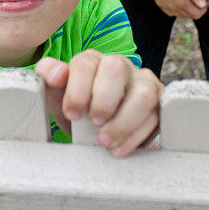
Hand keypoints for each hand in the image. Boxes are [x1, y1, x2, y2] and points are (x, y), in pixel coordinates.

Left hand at [35, 50, 162, 156]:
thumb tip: (57, 73)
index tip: (72, 113)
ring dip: (124, 122)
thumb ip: (48, 76)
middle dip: (103, 99)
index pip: (86, 62)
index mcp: (93, 59)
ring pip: (143, 94)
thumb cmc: (77, 106)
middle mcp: (121, 65)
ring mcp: (143, 82)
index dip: (77, 89)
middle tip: (93, 123)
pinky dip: (137, 137)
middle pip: (117, 68)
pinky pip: (157, 116)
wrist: (97, 129)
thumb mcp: (57, 94)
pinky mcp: (160, 103)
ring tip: (106, 142)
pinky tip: (120, 149)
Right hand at [146, 0, 207, 18]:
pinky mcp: (160, 4)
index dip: (202, 10)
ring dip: (186, 10)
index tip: (203, 1)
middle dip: (195, 10)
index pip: (197, 15)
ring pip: (180, 15)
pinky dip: (176, 9)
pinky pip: (171, 12)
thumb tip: (204, 5)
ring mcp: (166, 7)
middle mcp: (173, 8)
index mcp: (181, 3)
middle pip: (189, 16)